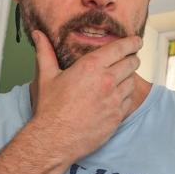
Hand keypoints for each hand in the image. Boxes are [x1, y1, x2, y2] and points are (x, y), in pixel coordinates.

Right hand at [27, 29, 141, 160]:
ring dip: (129, 78)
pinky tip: (118, 96)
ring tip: (122, 78)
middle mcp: (107, 81)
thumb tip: (38, 34)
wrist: (55, 139)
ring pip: (132, 82)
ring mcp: (114, 100)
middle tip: (130, 59)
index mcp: (91, 67)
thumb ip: (45, 52)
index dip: (132, 43)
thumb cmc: (50, 109)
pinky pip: (129, 101)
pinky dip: (126, 96)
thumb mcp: (46, 77)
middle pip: (131, 63)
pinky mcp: (117, 117)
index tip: (136, 41)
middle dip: (132, 59)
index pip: (121, 48)